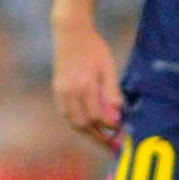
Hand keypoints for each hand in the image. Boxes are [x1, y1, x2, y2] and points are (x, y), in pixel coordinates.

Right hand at [52, 19, 122, 149]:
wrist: (71, 34)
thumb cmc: (94, 48)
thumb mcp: (109, 67)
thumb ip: (112, 92)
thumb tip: (117, 115)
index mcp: (86, 86)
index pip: (98, 117)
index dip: (110, 127)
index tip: (121, 131)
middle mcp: (71, 92)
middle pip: (84, 124)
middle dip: (99, 137)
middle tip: (112, 145)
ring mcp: (62, 92)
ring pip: (73, 122)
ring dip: (87, 132)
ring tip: (101, 137)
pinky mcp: (57, 90)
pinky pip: (66, 114)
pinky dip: (76, 123)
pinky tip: (86, 124)